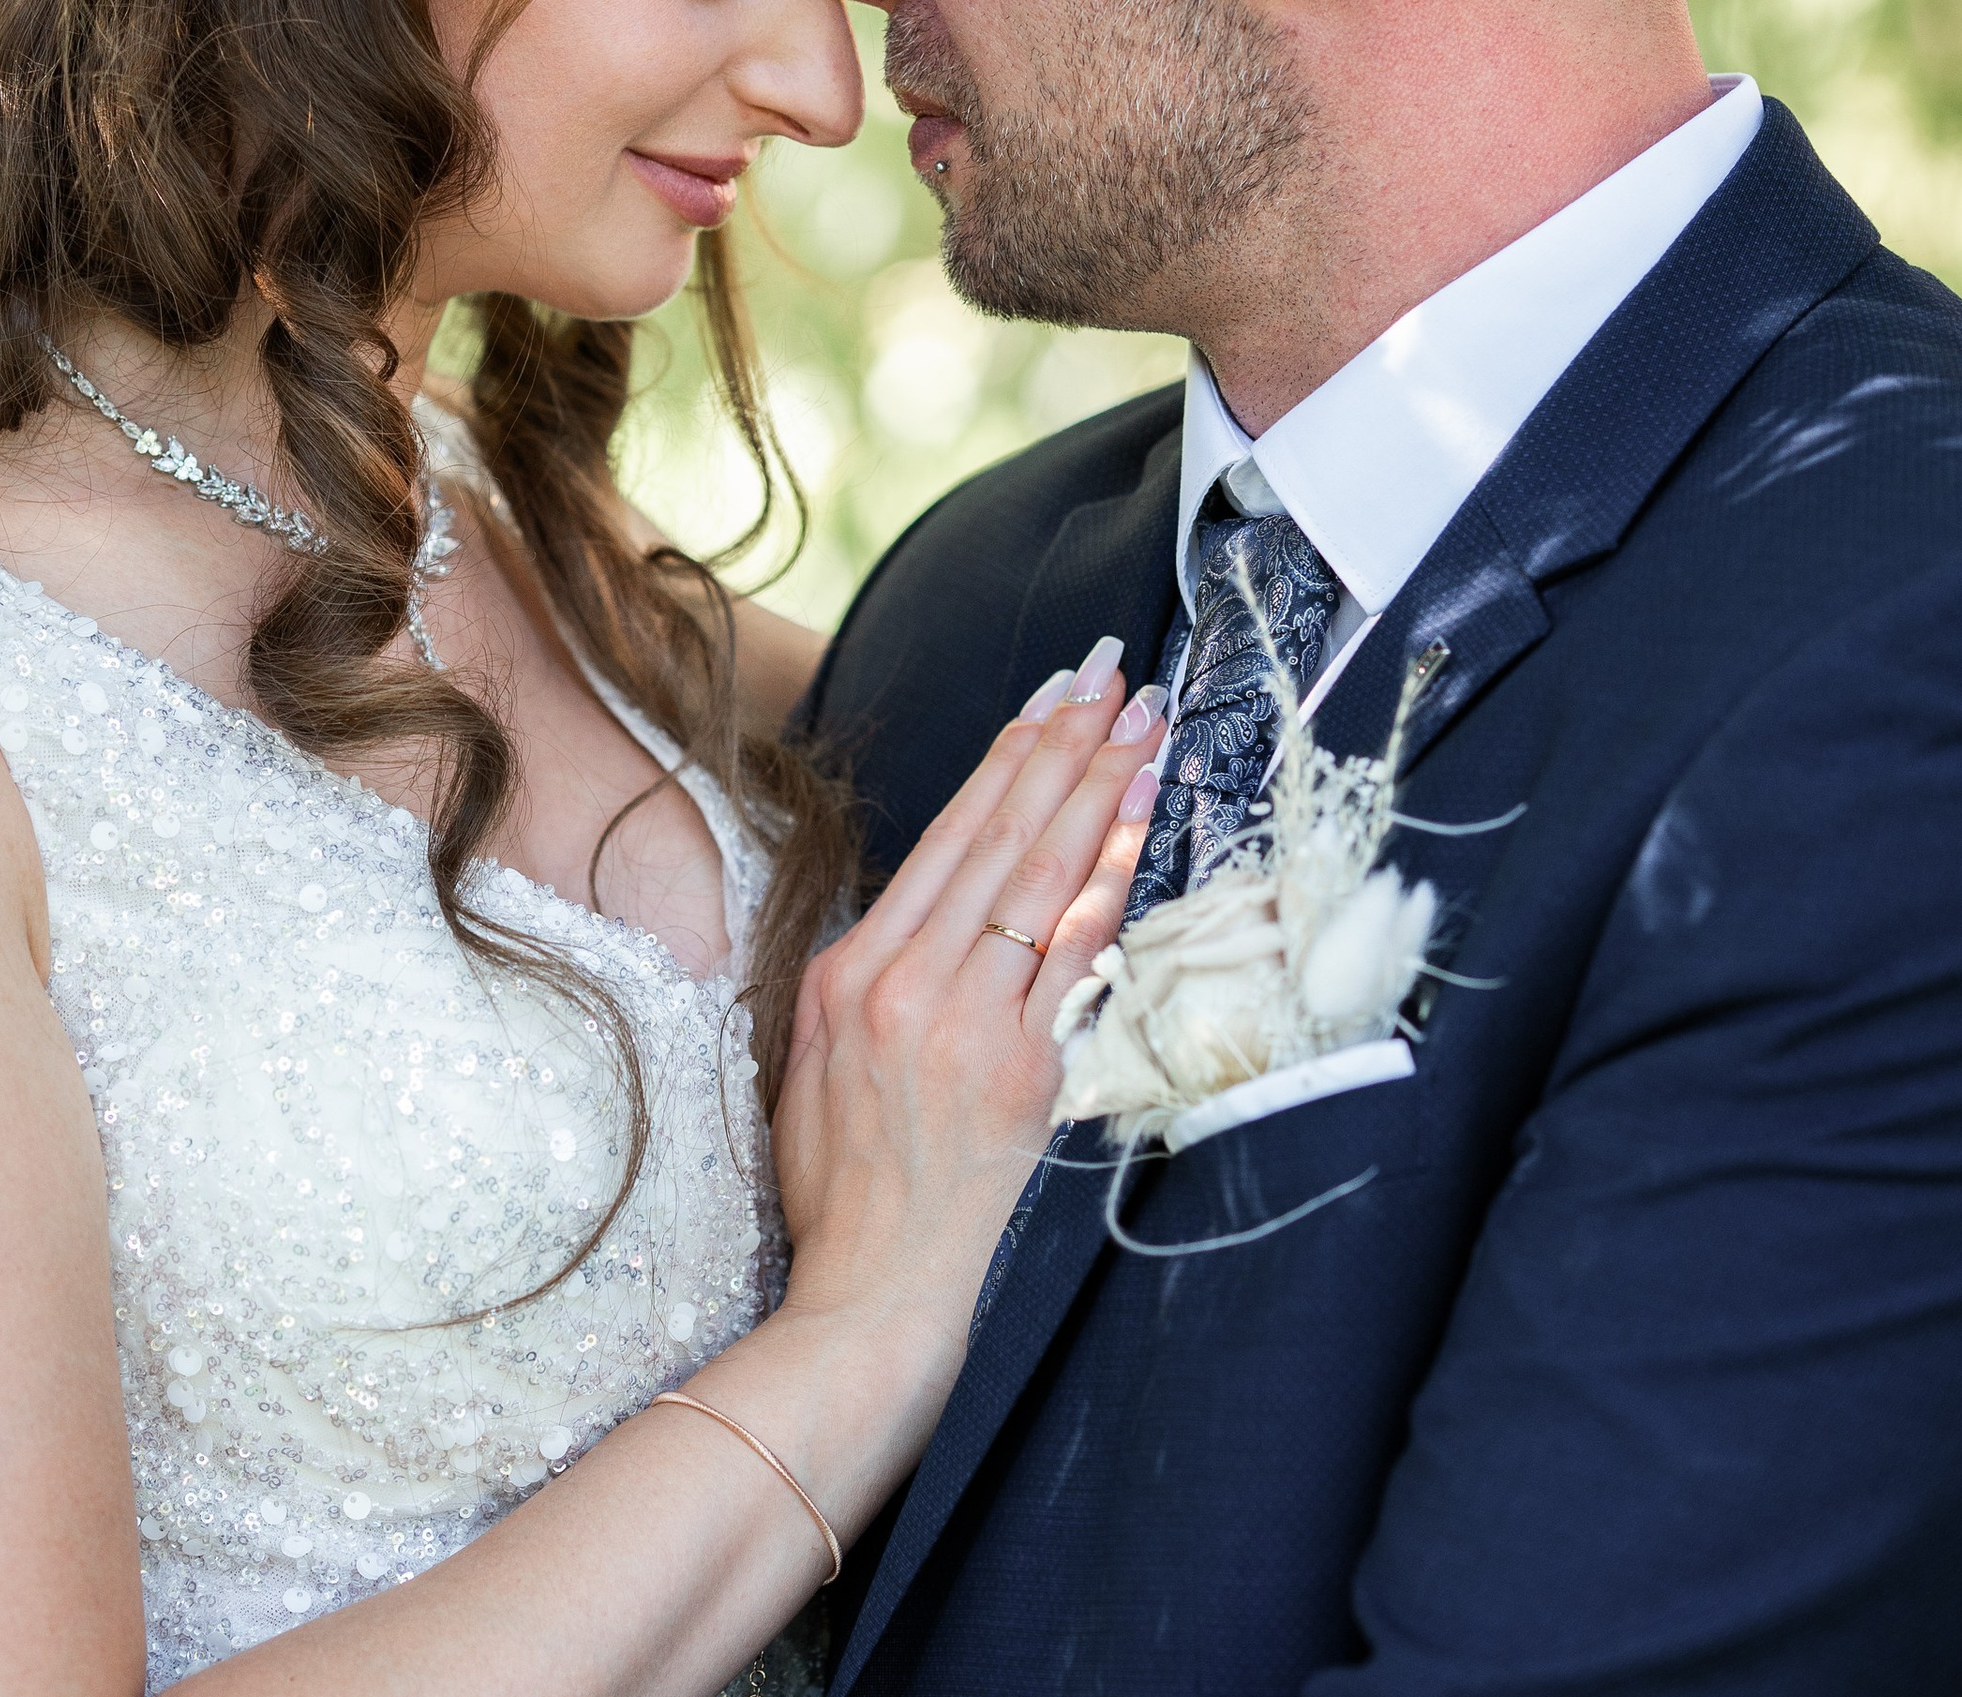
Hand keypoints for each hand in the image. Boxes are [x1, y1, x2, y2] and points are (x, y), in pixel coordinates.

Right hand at [770, 638, 1168, 1379]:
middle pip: (998, 834)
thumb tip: (935, 901)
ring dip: (1098, 787)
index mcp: (850, 969)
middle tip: (1114, 675)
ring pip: (1039, 875)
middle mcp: (903, 979)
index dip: (1007, 756)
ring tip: (1142, 722)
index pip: (946, 835)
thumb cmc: (844, 1178)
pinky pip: (1073, 951)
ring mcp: (962, 1019)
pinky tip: (1139, 820)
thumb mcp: (818, 1054)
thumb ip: (871, 971)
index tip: (1054, 696)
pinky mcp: (1019, 1066)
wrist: (873, 1286)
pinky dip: (1109, 875)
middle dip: (1062, 743)